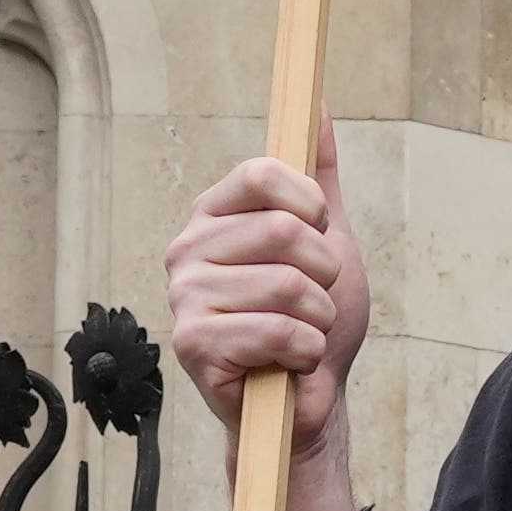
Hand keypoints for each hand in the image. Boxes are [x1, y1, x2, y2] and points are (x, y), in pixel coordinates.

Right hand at [161, 131, 369, 464]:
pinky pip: (276, 330)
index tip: (321, 233)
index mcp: (215, 216)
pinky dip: (304, 351)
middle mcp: (188, 249)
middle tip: (314, 302)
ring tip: (302, 335)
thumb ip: (318, 178)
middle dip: (323, 274)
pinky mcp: (191, 343)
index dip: (309, 204)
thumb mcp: (327, 241)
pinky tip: (287, 363)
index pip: (261, 173)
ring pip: (286, 285)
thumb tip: (317, 109)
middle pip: (281, 230)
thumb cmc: (311, 321)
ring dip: (318, 319)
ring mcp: (184, 296)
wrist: (308, 401)